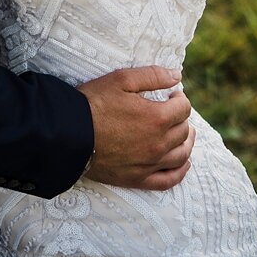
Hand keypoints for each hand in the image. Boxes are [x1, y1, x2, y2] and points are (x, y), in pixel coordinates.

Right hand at [78, 66, 193, 190]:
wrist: (70, 134)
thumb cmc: (94, 103)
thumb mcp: (122, 79)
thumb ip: (152, 76)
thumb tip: (177, 76)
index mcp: (156, 117)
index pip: (183, 108)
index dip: (180, 98)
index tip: (171, 95)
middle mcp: (158, 143)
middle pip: (183, 131)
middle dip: (182, 118)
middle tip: (172, 111)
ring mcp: (149, 164)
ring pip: (181, 155)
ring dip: (186, 143)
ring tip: (184, 134)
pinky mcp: (138, 179)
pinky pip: (168, 180)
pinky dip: (180, 172)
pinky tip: (183, 164)